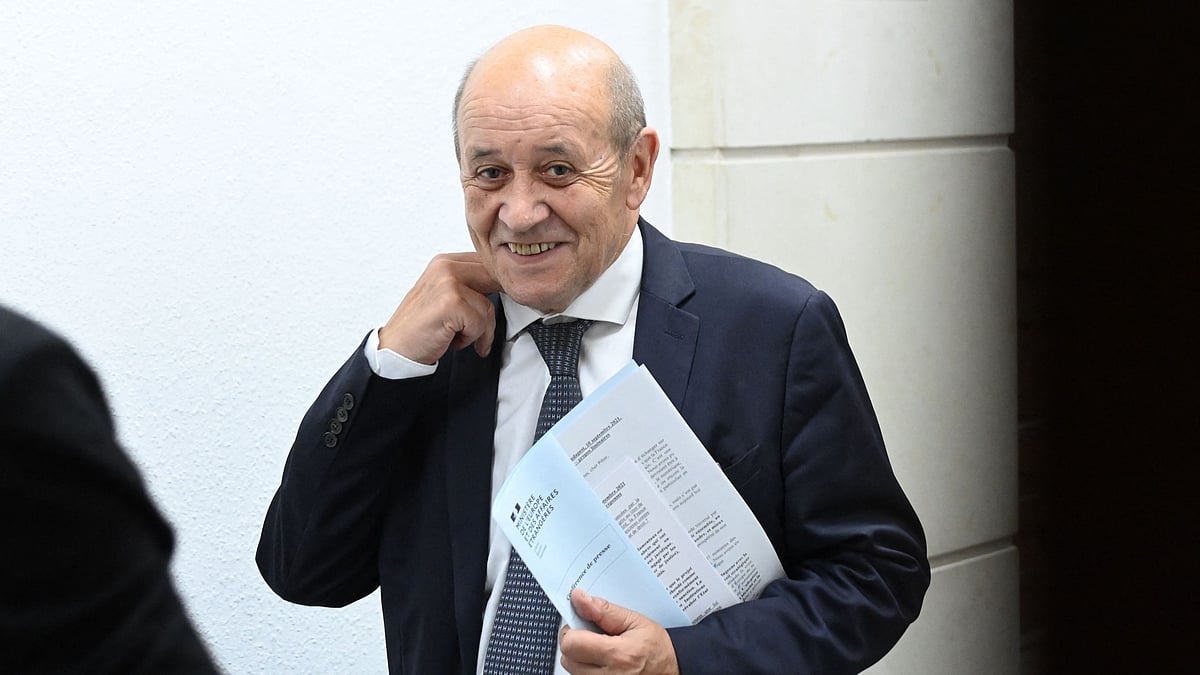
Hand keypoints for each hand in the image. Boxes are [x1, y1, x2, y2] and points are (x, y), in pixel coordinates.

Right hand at [377, 252, 501, 363]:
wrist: (396, 349)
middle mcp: (445, 266)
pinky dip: (470, 339)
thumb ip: (470, 285)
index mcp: (445, 261)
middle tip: (481, 327)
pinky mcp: (450, 303)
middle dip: (490, 310)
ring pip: (488, 307)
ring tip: (457, 335)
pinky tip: (452, 339)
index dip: (498, 289)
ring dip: (478, 330)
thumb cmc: (421, 327)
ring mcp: (447, 283)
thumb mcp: (445, 296)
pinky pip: (480, 323)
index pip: (488, 265)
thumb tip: (503, 287)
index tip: (493, 307)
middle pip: (494, 282)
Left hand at [559, 589, 679, 674]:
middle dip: (576, 644)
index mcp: (617, 655)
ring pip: (572, 670)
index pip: (571, 643)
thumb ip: (604, 610)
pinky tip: (603, 662)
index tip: (583, 625)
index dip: (573, 630)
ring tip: (602, 650)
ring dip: (580, 658)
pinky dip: (587, 669)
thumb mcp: (635, 621)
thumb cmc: (656, 648)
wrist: (672, 670)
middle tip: (594, 637)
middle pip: (567, 658)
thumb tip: (579, 599)